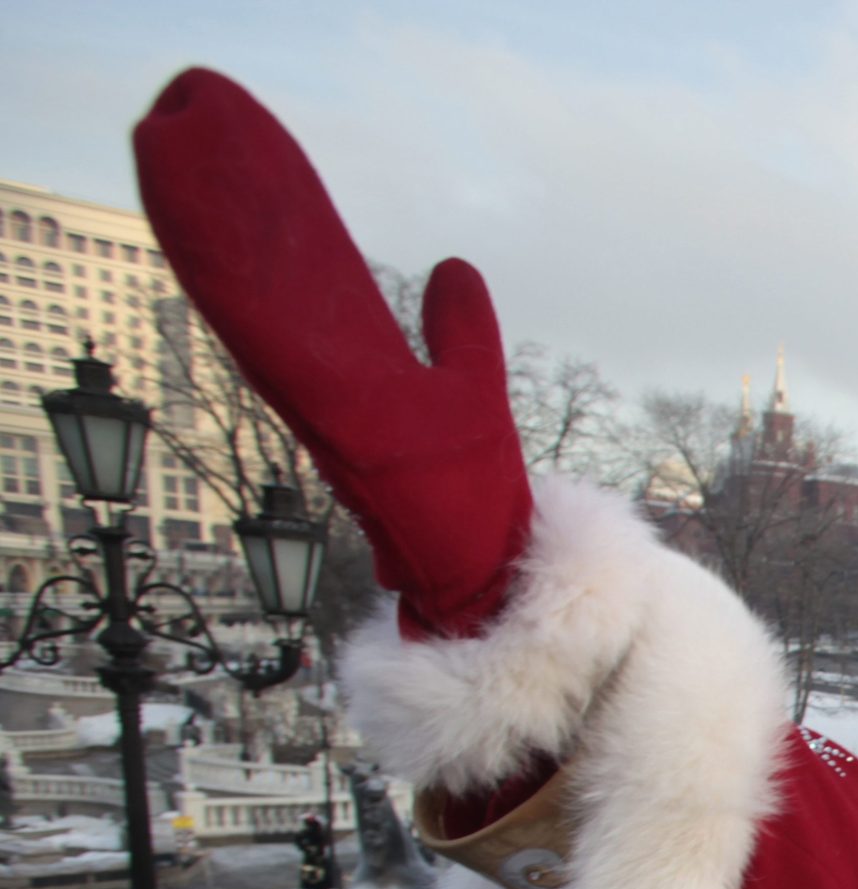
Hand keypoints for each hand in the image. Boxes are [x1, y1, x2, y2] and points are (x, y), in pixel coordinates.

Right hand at [131, 69, 530, 638]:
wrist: (473, 560)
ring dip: (228, 266)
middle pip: (271, 303)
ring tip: (190, 196)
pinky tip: (224, 271)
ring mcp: (326, 411)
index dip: (285, 250)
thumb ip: (462, 331)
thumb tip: (453, 263)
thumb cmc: (469, 489)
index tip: (265, 197)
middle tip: (196, 166)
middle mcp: (328, 391)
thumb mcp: (471, 385)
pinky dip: (252, 312)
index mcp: (353, 377)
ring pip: (262, 326)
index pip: (309, 299)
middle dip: (238, 243)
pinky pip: (283, 361)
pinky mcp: (332, 426)